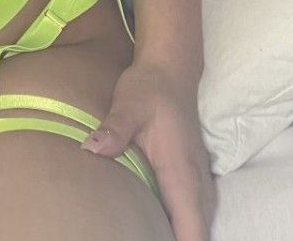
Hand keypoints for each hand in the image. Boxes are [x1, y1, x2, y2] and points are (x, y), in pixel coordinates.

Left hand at [79, 59, 217, 240]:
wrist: (169, 69)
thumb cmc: (148, 89)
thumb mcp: (128, 106)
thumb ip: (114, 130)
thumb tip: (91, 151)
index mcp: (182, 173)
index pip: (192, 227)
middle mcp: (197, 181)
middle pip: (199, 231)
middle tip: (144, 238)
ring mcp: (199, 177)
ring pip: (202, 221)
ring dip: (185, 233)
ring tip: (152, 234)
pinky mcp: (194, 173)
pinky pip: (198, 209)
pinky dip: (187, 223)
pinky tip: (166, 225)